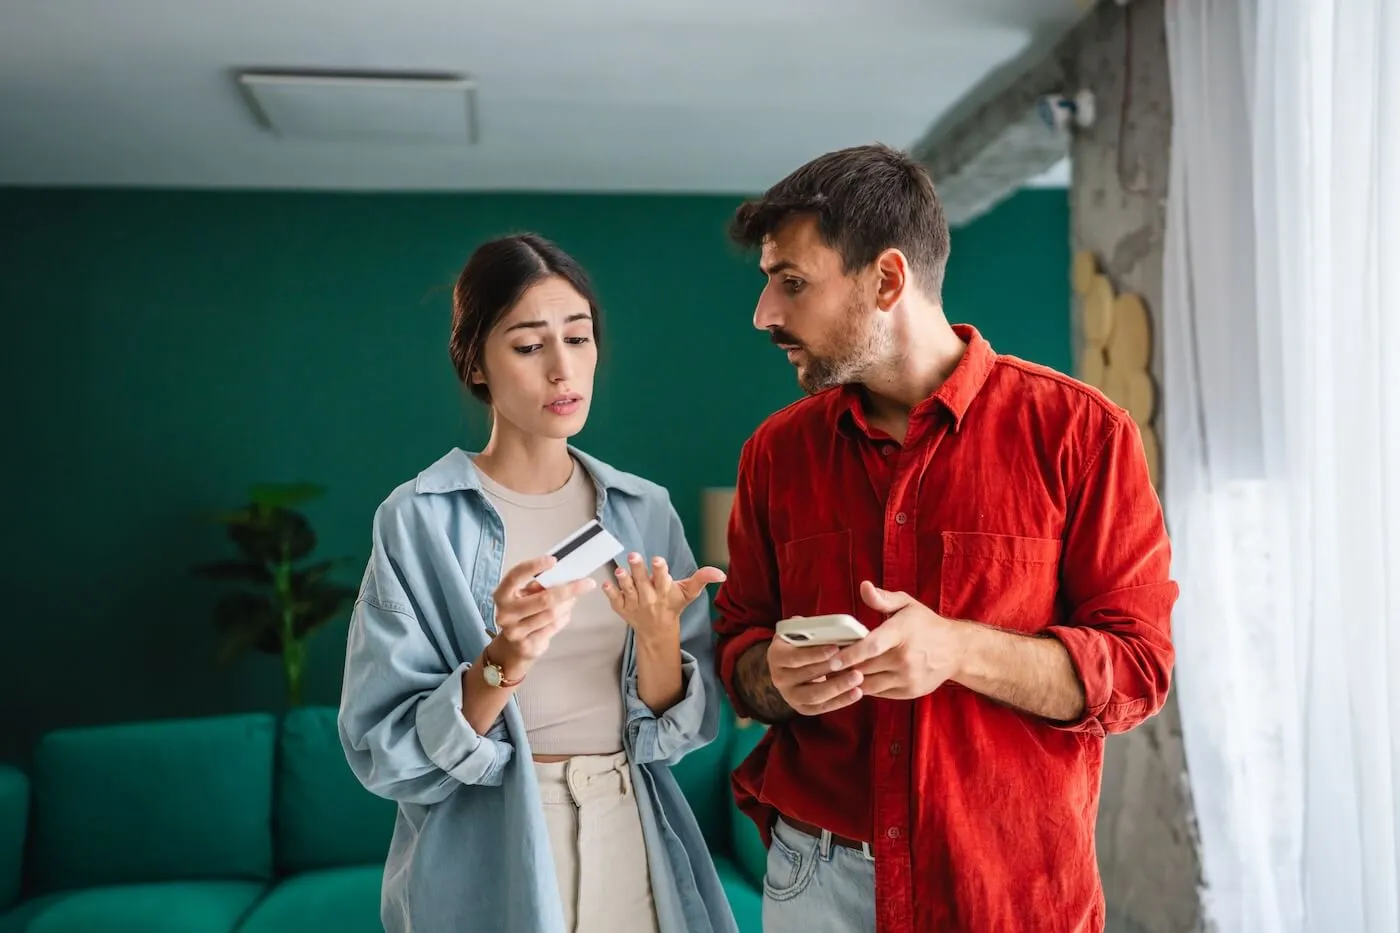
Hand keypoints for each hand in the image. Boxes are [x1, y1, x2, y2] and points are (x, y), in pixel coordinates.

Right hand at [488, 555, 596, 677]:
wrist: (513, 647)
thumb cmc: (523, 613)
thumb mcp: (525, 596)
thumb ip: (538, 586)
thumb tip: (564, 576)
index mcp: (502, 595)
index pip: (515, 577)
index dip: (533, 567)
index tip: (553, 560)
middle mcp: (505, 614)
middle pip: (543, 599)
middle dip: (568, 590)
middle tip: (587, 583)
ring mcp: (515, 632)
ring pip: (552, 614)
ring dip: (568, 604)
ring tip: (574, 597)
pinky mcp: (528, 646)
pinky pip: (554, 627)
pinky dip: (564, 617)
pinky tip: (565, 613)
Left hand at [603, 552, 725, 636]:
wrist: (657, 630)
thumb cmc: (672, 605)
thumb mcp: (688, 593)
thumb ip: (702, 579)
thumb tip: (721, 573)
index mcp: (665, 591)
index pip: (664, 579)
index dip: (661, 570)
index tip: (659, 561)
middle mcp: (649, 598)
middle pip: (643, 582)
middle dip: (638, 569)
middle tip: (633, 556)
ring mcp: (634, 604)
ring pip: (628, 590)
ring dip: (623, 580)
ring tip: (619, 570)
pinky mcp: (622, 608)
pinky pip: (615, 600)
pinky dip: (610, 593)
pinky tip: (605, 584)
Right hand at [766, 626, 864, 715]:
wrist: (790, 667)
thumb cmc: (800, 644)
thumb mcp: (798, 632)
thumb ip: (810, 629)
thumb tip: (830, 626)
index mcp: (776, 655)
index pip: (794, 657)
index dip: (815, 653)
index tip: (836, 648)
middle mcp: (779, 678)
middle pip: (806, 676)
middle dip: (831, 670)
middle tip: (853, 664)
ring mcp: (789, 695)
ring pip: (814, 696)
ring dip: (838, 687)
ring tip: (858, 678)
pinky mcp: (802, 708)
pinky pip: (822, 708)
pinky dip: (840, 701)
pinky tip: (857, 692)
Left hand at [832, 581, 966, 699]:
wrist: (957, 650)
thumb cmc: (926, 624)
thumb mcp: (907, 604)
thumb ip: (882, 598)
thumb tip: (863, 587)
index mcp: (902, 633)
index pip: (871, 646)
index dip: (849, 654)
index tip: (831, 658)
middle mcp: (905, 658)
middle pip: (865, 668)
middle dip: (843, 668)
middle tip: (824, 665)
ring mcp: (908, 678)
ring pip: (869, 684)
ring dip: (851, 680)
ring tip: (835, 674)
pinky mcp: (910, 692)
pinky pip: (879, 693)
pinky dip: (866, 687)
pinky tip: (856, 680)